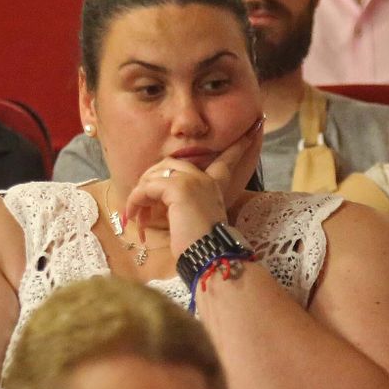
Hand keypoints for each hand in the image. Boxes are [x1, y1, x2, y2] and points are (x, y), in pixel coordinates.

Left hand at [123, 116, 265, 253]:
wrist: (209, 258)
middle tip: (139, 204)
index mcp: (215, 186)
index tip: (253, 130)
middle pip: (170, 164)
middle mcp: (206, 179)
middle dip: (149, 181)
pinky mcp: (178, 189)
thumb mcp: (195, 222)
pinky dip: (136, 201)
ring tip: (136, 217)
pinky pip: (147, 188)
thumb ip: (184, 207)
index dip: (238, 147)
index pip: (226, 160)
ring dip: (139, 195)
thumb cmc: (201, 249)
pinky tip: (135, 218)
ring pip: (154, 174)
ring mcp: (192, 181)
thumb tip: (157, 208)